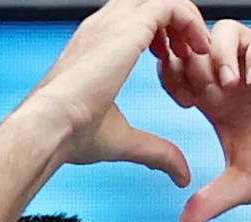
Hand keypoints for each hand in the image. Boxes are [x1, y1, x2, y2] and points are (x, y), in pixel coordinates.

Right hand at [31, 0, 210, 186]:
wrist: (50, 126)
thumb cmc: (70, 133)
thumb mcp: (124, 140)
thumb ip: (156, 151)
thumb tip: (182, 175)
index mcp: (97, 45)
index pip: (135, 21)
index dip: (162, 37)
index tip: (174, 66)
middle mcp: (104, 26)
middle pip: (149, 4)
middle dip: (178, 25)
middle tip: (192, 56)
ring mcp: (115, 22)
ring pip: (162, 0)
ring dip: (187, 21)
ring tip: (200, 51)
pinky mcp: (130, 26)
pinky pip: (171, 3)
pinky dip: (191, 21)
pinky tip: (199, 50)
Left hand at [156, 20, 250, 221]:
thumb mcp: (249, 184)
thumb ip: (215, 199)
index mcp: (217, 100)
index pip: (180, 71)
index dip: (173, 78)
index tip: (184, 102)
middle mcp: (236, 75)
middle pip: (197, 46)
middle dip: (194, 64)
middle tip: (206, 94)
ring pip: (227, 31)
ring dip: (221, 53)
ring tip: (229, 86)